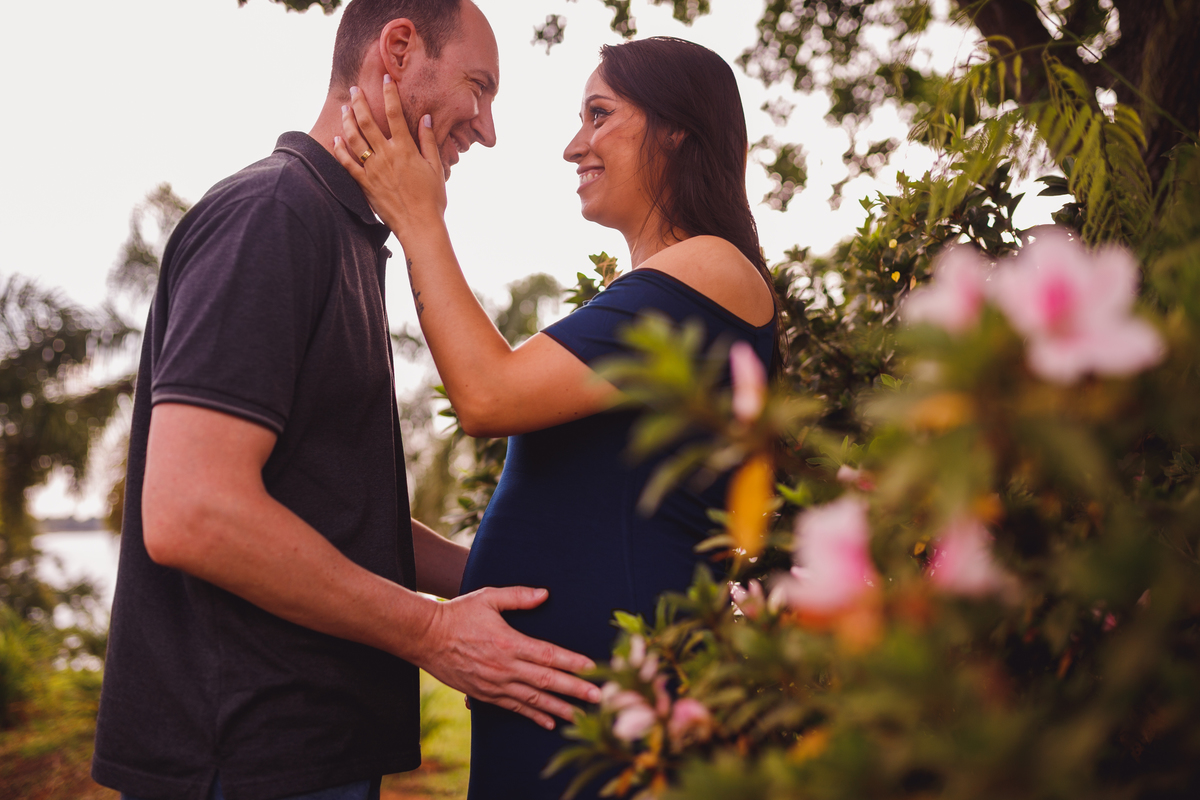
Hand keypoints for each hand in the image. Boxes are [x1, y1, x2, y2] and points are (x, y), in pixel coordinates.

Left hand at [332, 76, 447, 236]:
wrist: (419, 225)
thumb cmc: (432, 199)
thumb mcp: (436, 168)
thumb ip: (428, 141)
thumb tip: (425, 118)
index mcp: (405, 149)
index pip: (395, 113)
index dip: (389, 93)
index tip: (386, 79)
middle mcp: (386, 155)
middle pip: (367, 121)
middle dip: (359, 102)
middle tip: (354, 90)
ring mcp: (373, 170)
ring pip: (354, 139)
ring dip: (347, 121)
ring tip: (344, 109)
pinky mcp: (365, 184)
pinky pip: (347, 164)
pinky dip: (339, 150)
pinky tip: (335, 140)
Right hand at [414, 586, 601, 729]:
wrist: (424, 637)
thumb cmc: (458, 613)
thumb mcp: (488, 597)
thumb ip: (518, 596)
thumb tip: (544, 593)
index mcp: (510, 642)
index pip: (549, 655)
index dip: (573, 663)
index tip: (593, 667)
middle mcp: (505, 667)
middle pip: (547, 681)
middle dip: (576, 690)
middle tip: (600, 698)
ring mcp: (495, 684)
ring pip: (533, 700)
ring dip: (559, 709)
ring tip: (582, 717)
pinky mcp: (484, 694)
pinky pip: (514, 708)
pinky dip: (533, 716)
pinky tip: (549, 722)